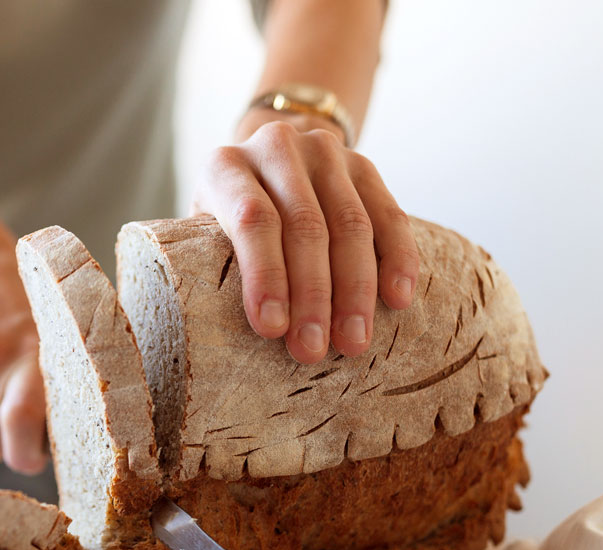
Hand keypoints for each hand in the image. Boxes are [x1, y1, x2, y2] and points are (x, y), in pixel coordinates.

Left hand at [192, 113, 419, 362]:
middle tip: (313, 349)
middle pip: (305, 225)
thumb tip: (244, 329)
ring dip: (355, 290)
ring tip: (353, 341)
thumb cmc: (224, 219)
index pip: (253, 220)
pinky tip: (398, 298)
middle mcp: (276, 148)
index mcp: (226, 166)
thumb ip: (217, 262)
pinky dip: (398, 258)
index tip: (272, 329)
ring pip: (350, 224)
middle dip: (312, 295)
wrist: (263, 164)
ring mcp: (324, 152)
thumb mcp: (204, 233)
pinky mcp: (363, 165)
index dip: (265, 276)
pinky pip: (389, 215)